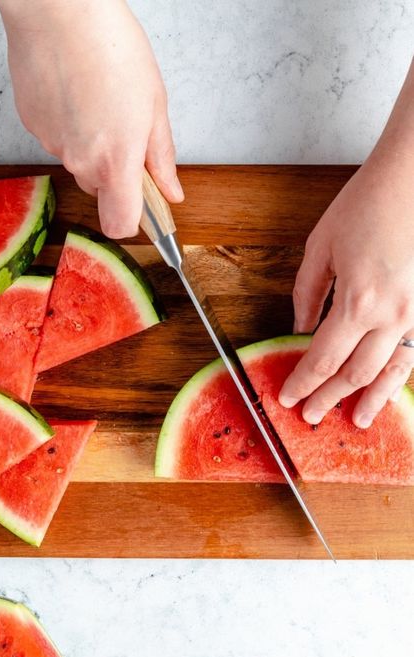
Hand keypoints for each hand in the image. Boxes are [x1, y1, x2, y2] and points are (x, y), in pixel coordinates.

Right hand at [0, 0, 183, 237]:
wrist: (58, 9)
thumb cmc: (111, 47)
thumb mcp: (154, 105)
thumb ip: (161, 157)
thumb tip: (171, 191)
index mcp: (116, 162)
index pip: (119, 225)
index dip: (133, 221)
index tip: (143, 206)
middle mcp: (81, 163)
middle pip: (100, 190)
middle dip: (114, 171)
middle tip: (125, 129)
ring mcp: (53, 146)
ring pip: (79, 162)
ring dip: (91, 144)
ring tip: (98, 101)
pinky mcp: (32, 127)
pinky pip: (58, 140)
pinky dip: (69, 125)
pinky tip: (75, 93)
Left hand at [278, 148, 413, 426]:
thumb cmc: (368, 204)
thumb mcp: (322, 248)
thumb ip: (307, 294)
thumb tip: (297, 329)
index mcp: (358, 302)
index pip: (322, 359)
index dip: (303, 384)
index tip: (288, 397)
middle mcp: (392, 316)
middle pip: (354, 374)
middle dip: (328, 398)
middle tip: (312, 416)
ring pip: (392, 372)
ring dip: (371, 400)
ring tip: (357, 420)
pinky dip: (400, 377)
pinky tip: (389, 389)